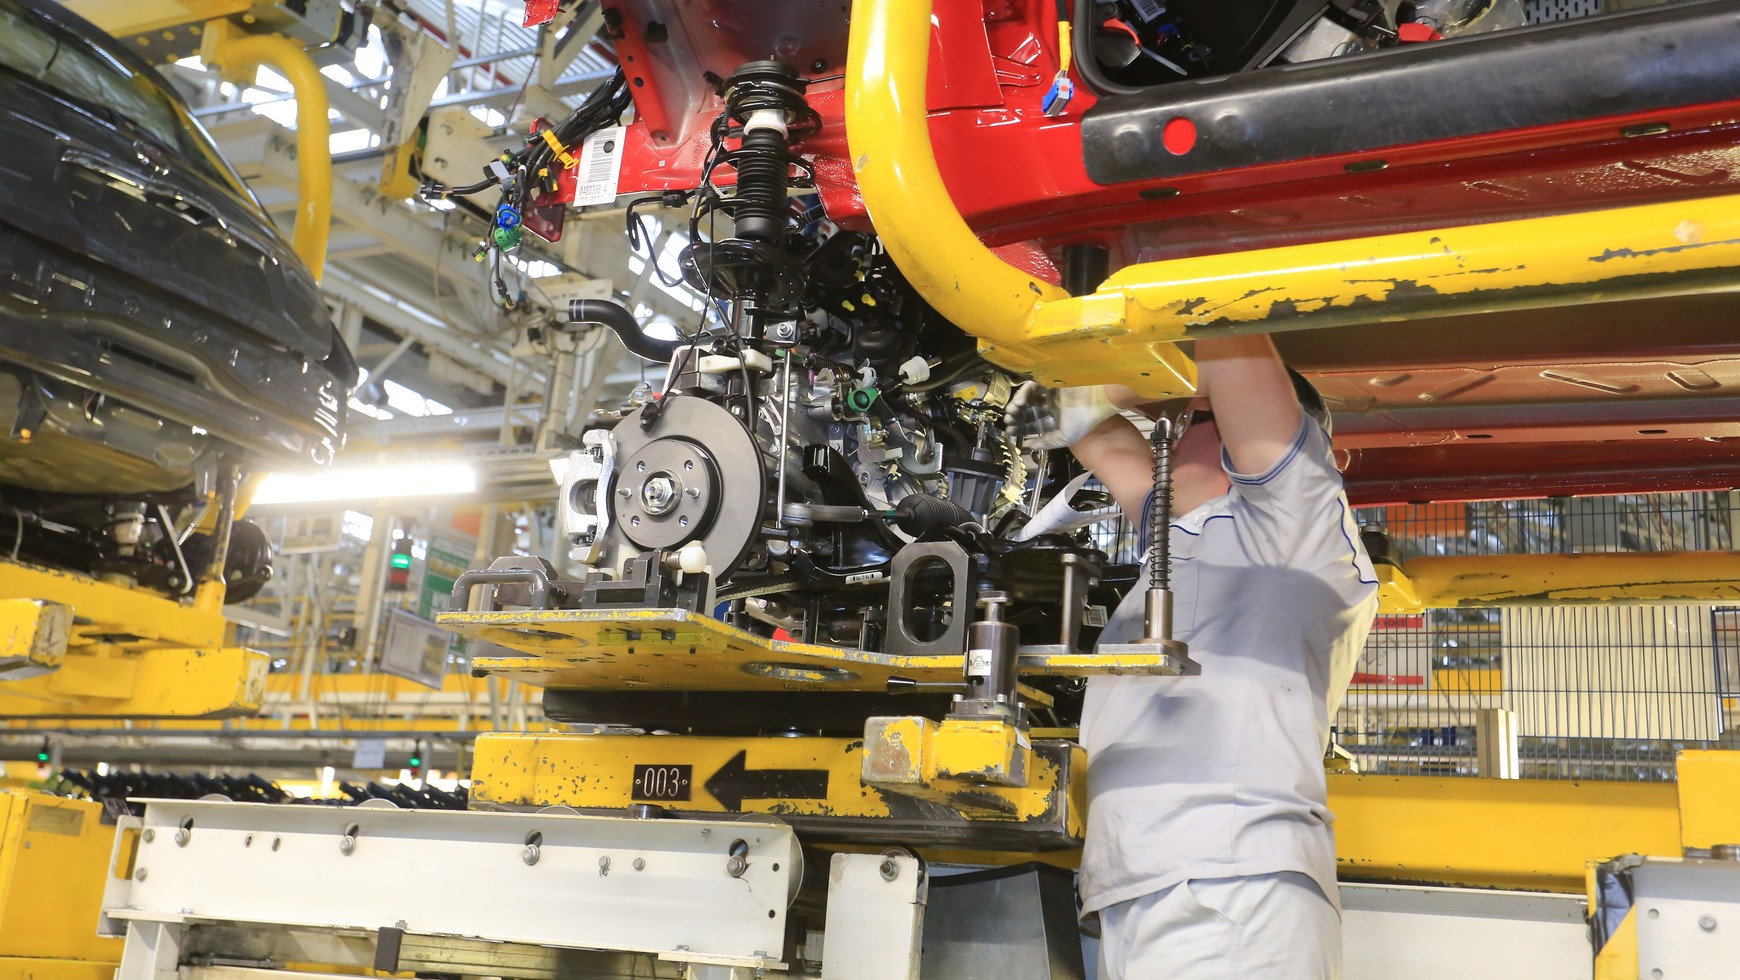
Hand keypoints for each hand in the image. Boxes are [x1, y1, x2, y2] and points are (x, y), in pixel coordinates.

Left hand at [1003, 382, 1118, 450]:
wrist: (1097, 398)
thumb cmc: (1084, 419)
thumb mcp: (1065, 437)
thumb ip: (1046, 442)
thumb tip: (1029, 445)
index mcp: (1057, 420)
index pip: (1035, 425)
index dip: (1022, 429)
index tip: (1010, 432)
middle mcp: (1052, 406)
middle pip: (1029, 412)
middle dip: (1017, 418)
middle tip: (1007, 422)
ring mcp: (1050, 393)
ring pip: (1029, 399)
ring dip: (1018, 405)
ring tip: (1011, 412)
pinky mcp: (1050, 381)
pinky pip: (1033, 387)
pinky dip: (1024, 393)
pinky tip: (1019, 401)